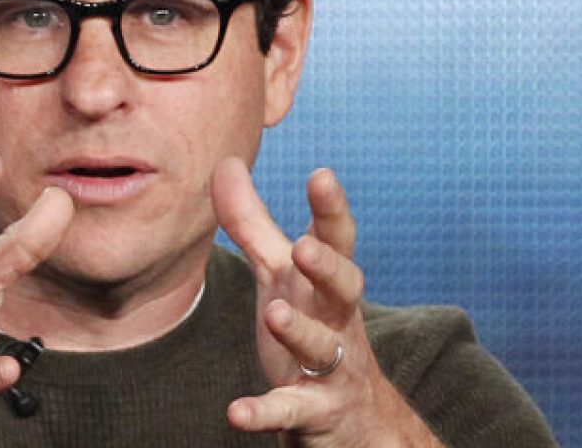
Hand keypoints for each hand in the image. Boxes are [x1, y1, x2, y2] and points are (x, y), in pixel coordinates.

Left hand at [212, 157, 441, 446]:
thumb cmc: (314, 328)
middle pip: (343, 289)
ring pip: (321, 347)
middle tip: (306, 247)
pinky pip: (290, 410)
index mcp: (326, 283)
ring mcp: (330, 368)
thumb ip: (253, 224)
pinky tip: (237, 412)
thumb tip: (226, 162)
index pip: (336, 241)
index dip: (331, 210)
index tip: (322, 175)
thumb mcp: (281, 276)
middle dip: (328, 267)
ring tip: (275, 314)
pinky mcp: (313, 412)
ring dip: (300, 331)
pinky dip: (264, 411)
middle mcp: (337, 320)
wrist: (354, 419)